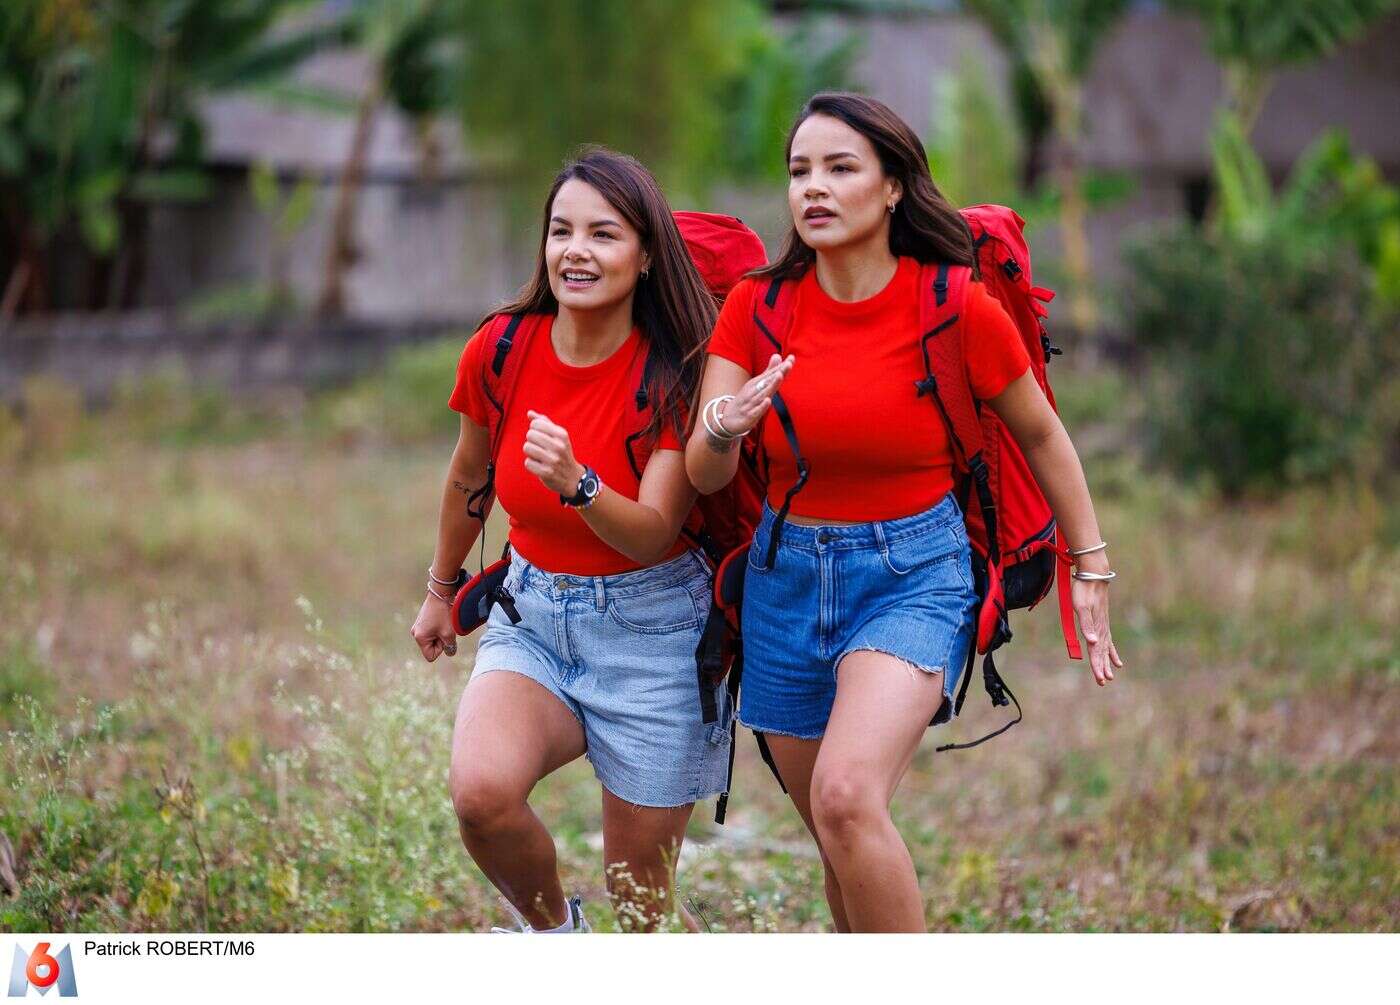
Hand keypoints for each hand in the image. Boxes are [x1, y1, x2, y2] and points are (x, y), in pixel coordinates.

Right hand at [411, 592, 457, 661]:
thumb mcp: (449, 633)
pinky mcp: (422, 620)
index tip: (444, 636)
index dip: (440, 649)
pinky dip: (439, 628)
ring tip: (444, 622)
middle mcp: (415, 633)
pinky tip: (442, 618)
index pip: (430, 656)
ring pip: (432, 639)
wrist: (441, 593)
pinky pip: (432, 631)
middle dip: (440, 641)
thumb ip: (449, 647)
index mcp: (419, 638)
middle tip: (445, 627)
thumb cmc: (444, 613)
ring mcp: (418, 626)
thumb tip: (450, 652)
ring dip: (441, 634)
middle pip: (431, 647)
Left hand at [523, 411, 583, 494]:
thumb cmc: (562, 453)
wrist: (573, 478)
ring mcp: (553, 460)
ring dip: (530, 452)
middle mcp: (559, 447)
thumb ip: (544, 422)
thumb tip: (529, 413)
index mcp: (562, 435)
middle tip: (539, 447)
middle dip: (532, 441)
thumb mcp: (559, 436)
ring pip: (527, 448)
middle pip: (530, 435)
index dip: (534, 429)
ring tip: (539, 456)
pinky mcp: (547, 473)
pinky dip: (531, 464)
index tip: (541, 436)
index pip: (536, 424)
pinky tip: (539, 465)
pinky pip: (528, 462)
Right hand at [715, 353, 794, 436]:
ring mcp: (751, 403)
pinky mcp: (748, 416)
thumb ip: (769, 371)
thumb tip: (778, 355)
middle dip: (777, 373)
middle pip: (767, 381)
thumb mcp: (757, 384)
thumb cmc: (746, 400)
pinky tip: (768, 400)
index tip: (792, 358)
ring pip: (762, 394)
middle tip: (788, 364)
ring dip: (771, 385)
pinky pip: (756, 411)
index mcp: (757, 383)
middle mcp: (754, 391)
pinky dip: (761, 406)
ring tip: (779, 376)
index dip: (782, 367)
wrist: (727, 418)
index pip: (771, 374)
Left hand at [1071, 559, 1122, 684]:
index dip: (1098, 666)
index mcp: (1096, 628)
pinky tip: (1116, 661)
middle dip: (1102, 668)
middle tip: (1103, 682)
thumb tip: (1093, 642)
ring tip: (1110, 676)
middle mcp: (1102, 629)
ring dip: (1107, 662)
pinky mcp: (1102, 621)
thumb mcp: (1082, 607)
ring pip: (1106, 649)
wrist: (1093, 575)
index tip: (1101, 679)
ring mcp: (1103, 625)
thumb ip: (1087, 625)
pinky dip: (1111, 652)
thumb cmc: (1084, 590)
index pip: (1096, 652)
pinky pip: (1109, 641)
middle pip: (1102, 653)